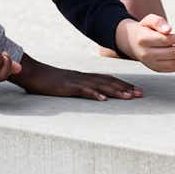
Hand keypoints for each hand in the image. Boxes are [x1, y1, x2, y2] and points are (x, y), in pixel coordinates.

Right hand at [14, 57, 143, 99]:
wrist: (33, 73)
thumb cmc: (49, 81)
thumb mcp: (69, 83)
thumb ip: (82, 87)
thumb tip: (95, 94)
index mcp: (86, 77)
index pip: (109, 80)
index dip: (124, 85)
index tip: (137, 91)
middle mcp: (84, 77)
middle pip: (109, 82)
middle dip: (126, 88)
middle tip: (141, 94)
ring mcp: (76, 81)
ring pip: (100, 86)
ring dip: (115, 91)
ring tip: (129, 97)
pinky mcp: (67, 87)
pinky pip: (83, 91)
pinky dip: (94, 95)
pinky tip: (104, 100)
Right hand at [115, 13, 174, 72]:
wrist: (133, 42)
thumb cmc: (144, 30)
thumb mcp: (149, 20)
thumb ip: (159, 22)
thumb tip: (168, 29)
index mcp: (143, 40)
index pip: (165, 41)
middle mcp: (146, 54)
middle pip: (172, 53)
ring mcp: (151, 63)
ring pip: (174, 63)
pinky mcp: (157, 69)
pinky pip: (174, 68)